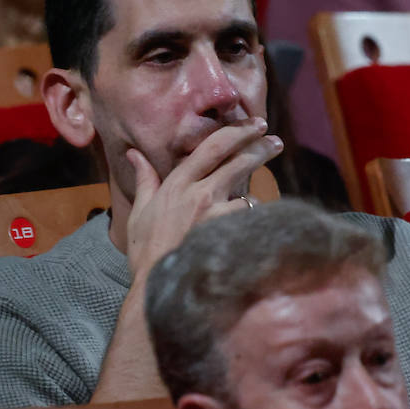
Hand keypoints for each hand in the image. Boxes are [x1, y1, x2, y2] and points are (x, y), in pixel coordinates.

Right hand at [123, 117, 281, 277]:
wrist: (156, 284)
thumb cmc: (146, 248)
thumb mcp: (139, 210)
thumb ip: (145, 179)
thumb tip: (134, 153)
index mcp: (178, 183)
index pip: (212, 146)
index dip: (237, 131)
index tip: (255, 124)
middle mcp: (198, 193)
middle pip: (237, 161)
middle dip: (260, 148)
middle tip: (274, 142)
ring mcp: (214, 215)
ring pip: (247, 192)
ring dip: (254, 193)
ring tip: (256, 200)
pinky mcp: (224, 234)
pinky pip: (247, 220)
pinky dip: (250, 220)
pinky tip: (252, 226)